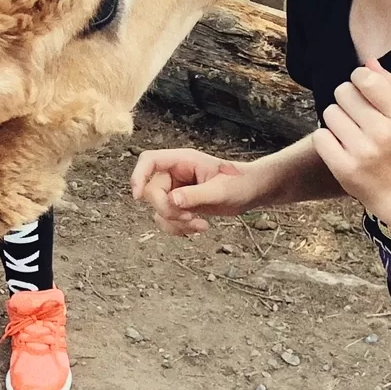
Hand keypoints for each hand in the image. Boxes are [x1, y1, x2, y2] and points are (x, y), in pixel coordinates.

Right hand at [130, 147, 256, 235]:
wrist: (252, 192)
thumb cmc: (240, 183)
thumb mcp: (220, 190)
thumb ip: (195, 195)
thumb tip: (172, 200)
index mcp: (182, 160)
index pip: (149, 161)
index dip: (138, 176)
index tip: (138, 197)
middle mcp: (175, 173)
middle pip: (151, 191)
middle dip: (166, 210)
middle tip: (188, 218)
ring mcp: (176, 189)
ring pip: (157, 209)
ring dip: (175, 223)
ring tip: (200, 225)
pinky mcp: (181, 205)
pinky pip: (167, 219)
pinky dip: (180, 228)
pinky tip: (201, 227)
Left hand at [311, 60, 390, 221]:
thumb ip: (387, 85)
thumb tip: (367, 62)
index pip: (366, 79)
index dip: (358, 78)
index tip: (361, 88)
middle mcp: (382, 133)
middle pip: (343, 92)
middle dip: (345, 99)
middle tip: (354, 115)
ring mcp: (362, 152)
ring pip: (329, 112)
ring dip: (335, 119)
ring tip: (349, 131)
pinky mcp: (344, 168)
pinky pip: (320, 136)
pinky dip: (326, 138)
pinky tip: (339, 145)